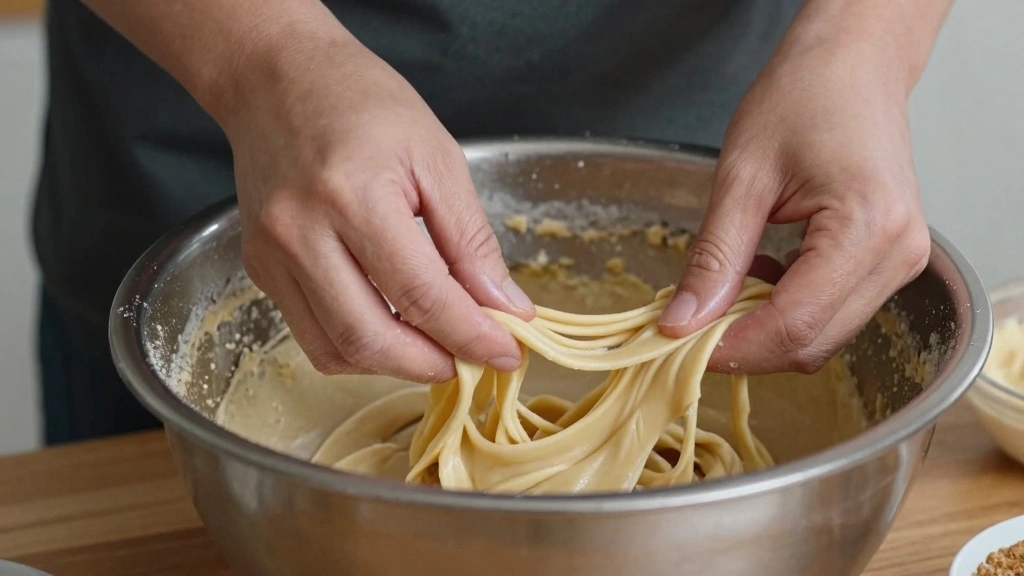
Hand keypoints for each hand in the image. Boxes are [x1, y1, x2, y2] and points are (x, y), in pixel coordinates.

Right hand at [222, 27, 533, 381]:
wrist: (277, 78)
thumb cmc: (362, 103)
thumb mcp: (438, 158)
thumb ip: (471, 241)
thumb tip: (506, 308)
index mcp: (354, 195)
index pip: (422, 295)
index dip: (472, 335)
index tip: (508, 353)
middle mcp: (300, 232)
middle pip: (370, 337)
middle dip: (432, 363)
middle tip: (473, 359)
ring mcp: (271, 256)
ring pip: (335, 350)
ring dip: (394, 364)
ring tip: (435, 345)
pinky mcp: (259, 269)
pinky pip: (311, 335)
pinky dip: (359, 347)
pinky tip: (392, 327)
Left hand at [658, 25, 930, 373]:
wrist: (853, 65)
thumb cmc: (806, 96)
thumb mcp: (742, 175)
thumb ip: (714, 257)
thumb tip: (683, 321)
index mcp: (867, 228)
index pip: (793, 325)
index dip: (731, 347)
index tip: (680, 344)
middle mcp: (898, 255)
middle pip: (811, 343)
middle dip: (745, 345)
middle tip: (689, 325)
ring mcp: (902, 261)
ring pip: (823, 337)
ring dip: (765, 330)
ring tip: (722, 292)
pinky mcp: (890, 261)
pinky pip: (834, 313)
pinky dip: (788, 311)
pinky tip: (760, 277)